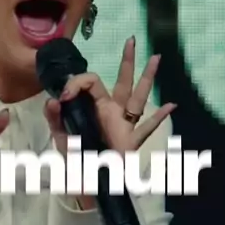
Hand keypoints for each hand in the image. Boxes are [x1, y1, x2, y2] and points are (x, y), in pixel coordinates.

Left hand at [44, 37, 175, 207]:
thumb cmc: (75, 160)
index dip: (78, 83)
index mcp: (93, 107)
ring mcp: (124, 124)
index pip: (91, 83)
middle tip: (131, 40)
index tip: (66, 95)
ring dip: (147, 78)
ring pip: (138, 97)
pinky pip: (147, 127)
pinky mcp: (132, 141)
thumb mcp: (60, 137)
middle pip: (121, 81)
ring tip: (156, 58)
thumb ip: (54, 118)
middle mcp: (111, 111)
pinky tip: (171, 105)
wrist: (86, 184)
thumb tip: (53, 100)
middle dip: (127, 61)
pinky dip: (159, 118)